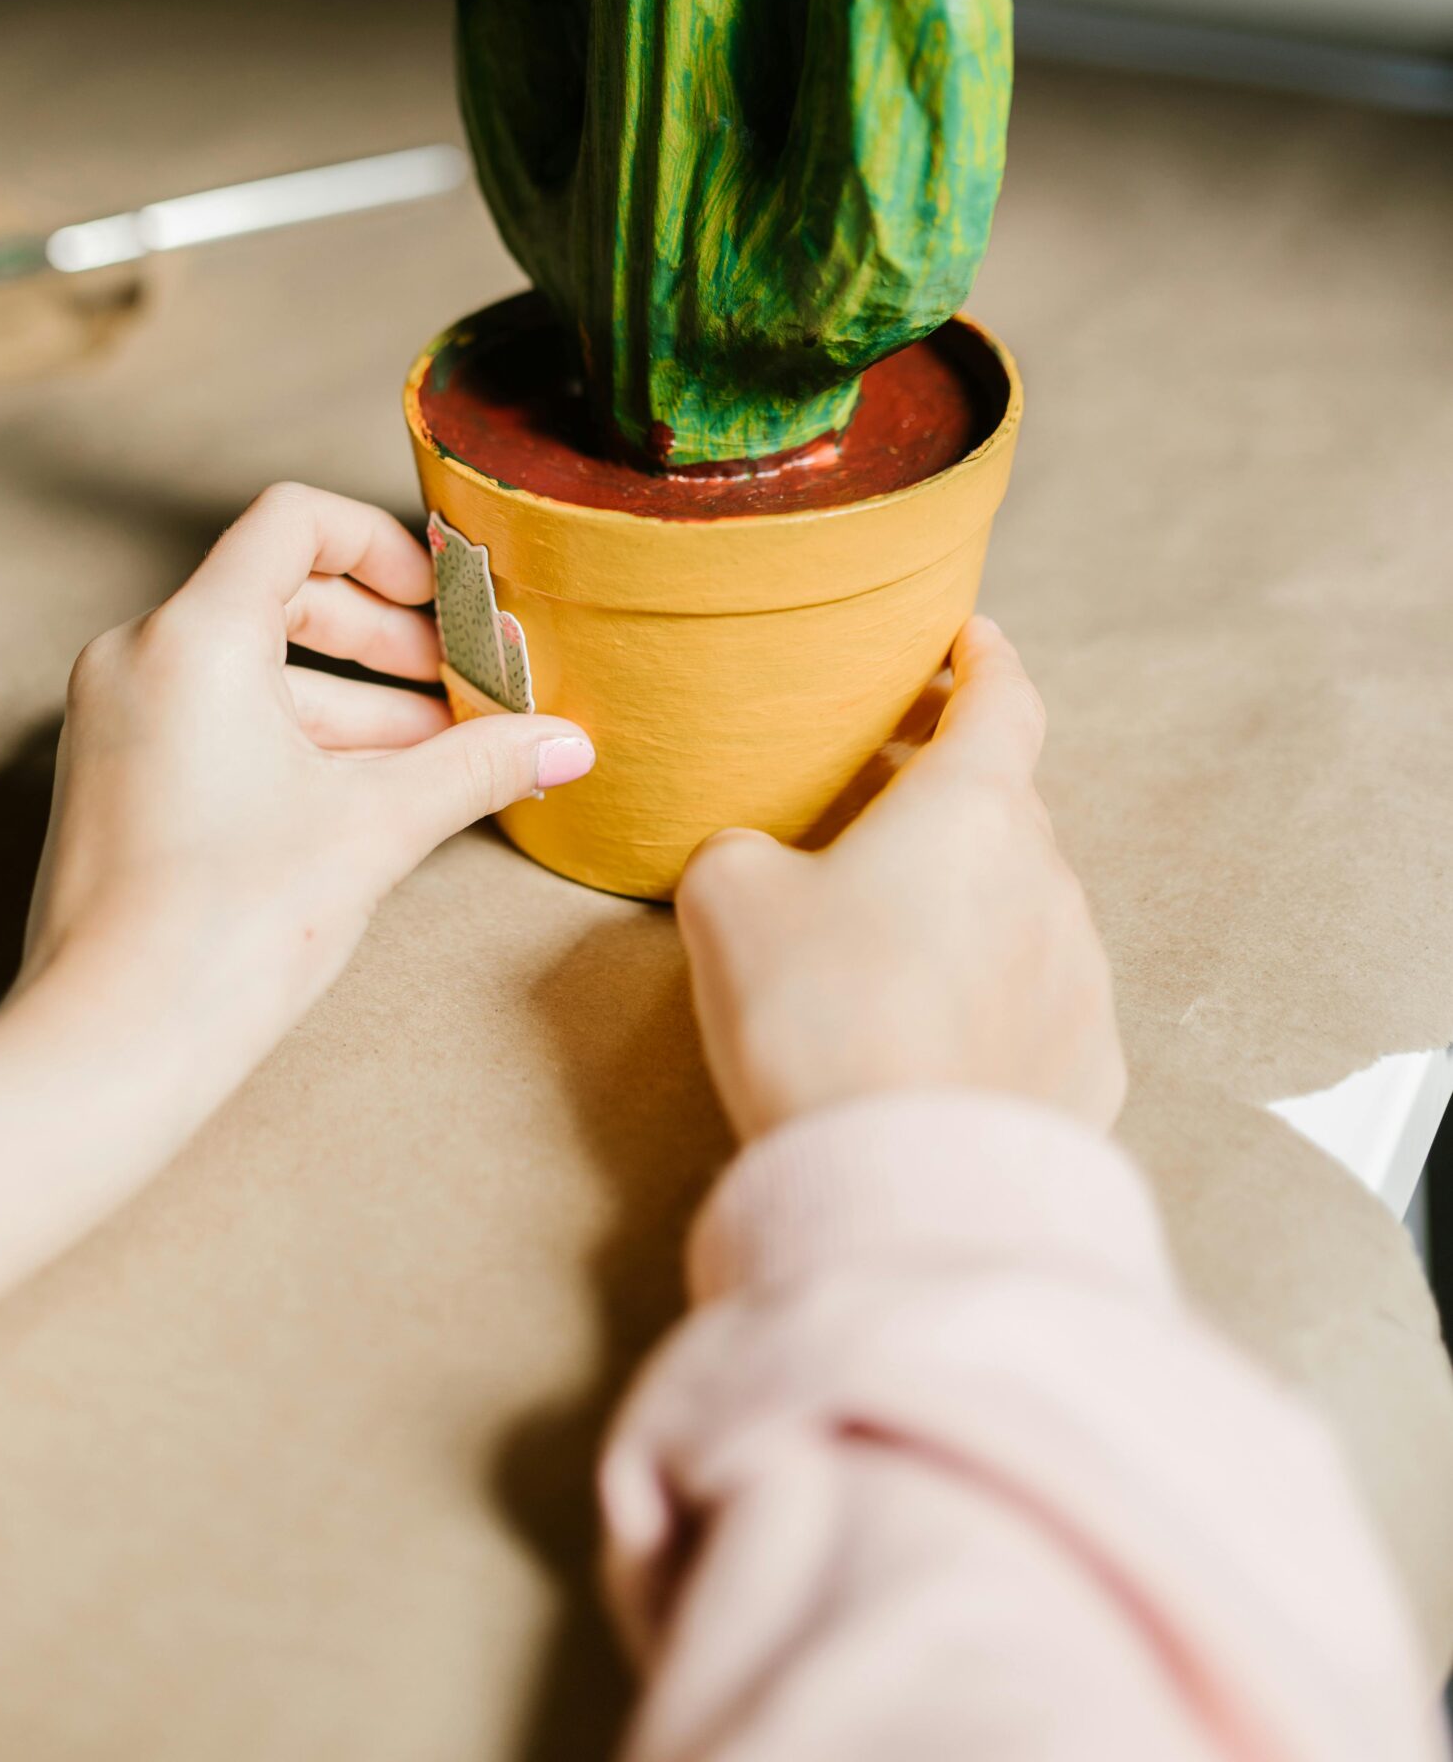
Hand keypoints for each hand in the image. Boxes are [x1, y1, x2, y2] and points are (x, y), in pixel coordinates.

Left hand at [21, 483, 593, 1099]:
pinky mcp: (111, 777)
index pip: (294, 521)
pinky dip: (294, 737)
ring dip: (352, 698)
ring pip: (252, 666)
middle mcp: (137, 657)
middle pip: (280, 592)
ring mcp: (115, 719)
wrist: (110, 1047)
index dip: (384, 546)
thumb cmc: (227, 928)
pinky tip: (368, 792)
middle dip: (384, 636)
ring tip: (440, 751)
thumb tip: (566, 742)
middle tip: (465, 683)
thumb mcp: (376, 829)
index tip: (446, 603)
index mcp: (192, 637)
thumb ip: (477, 766)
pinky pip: (214, 718)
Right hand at [675, 617, 1123, 1139]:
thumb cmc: (817, 1015)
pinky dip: (990, 995)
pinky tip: (931, 1035)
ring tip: (888, 940)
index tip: (967, 638)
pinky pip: (1036, 1000)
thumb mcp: (729, 897)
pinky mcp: (1093, 1064)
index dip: (982, 659)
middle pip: (1004, 806)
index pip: (1003, 699)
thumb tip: (764, 860)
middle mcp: (1047, 874)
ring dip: (967, 901)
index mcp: (971, 806)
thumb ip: (746, 848)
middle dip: (948, 792)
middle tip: (879, 797)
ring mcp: (1081, 972)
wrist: (904, 1182)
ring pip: (1022, 905)